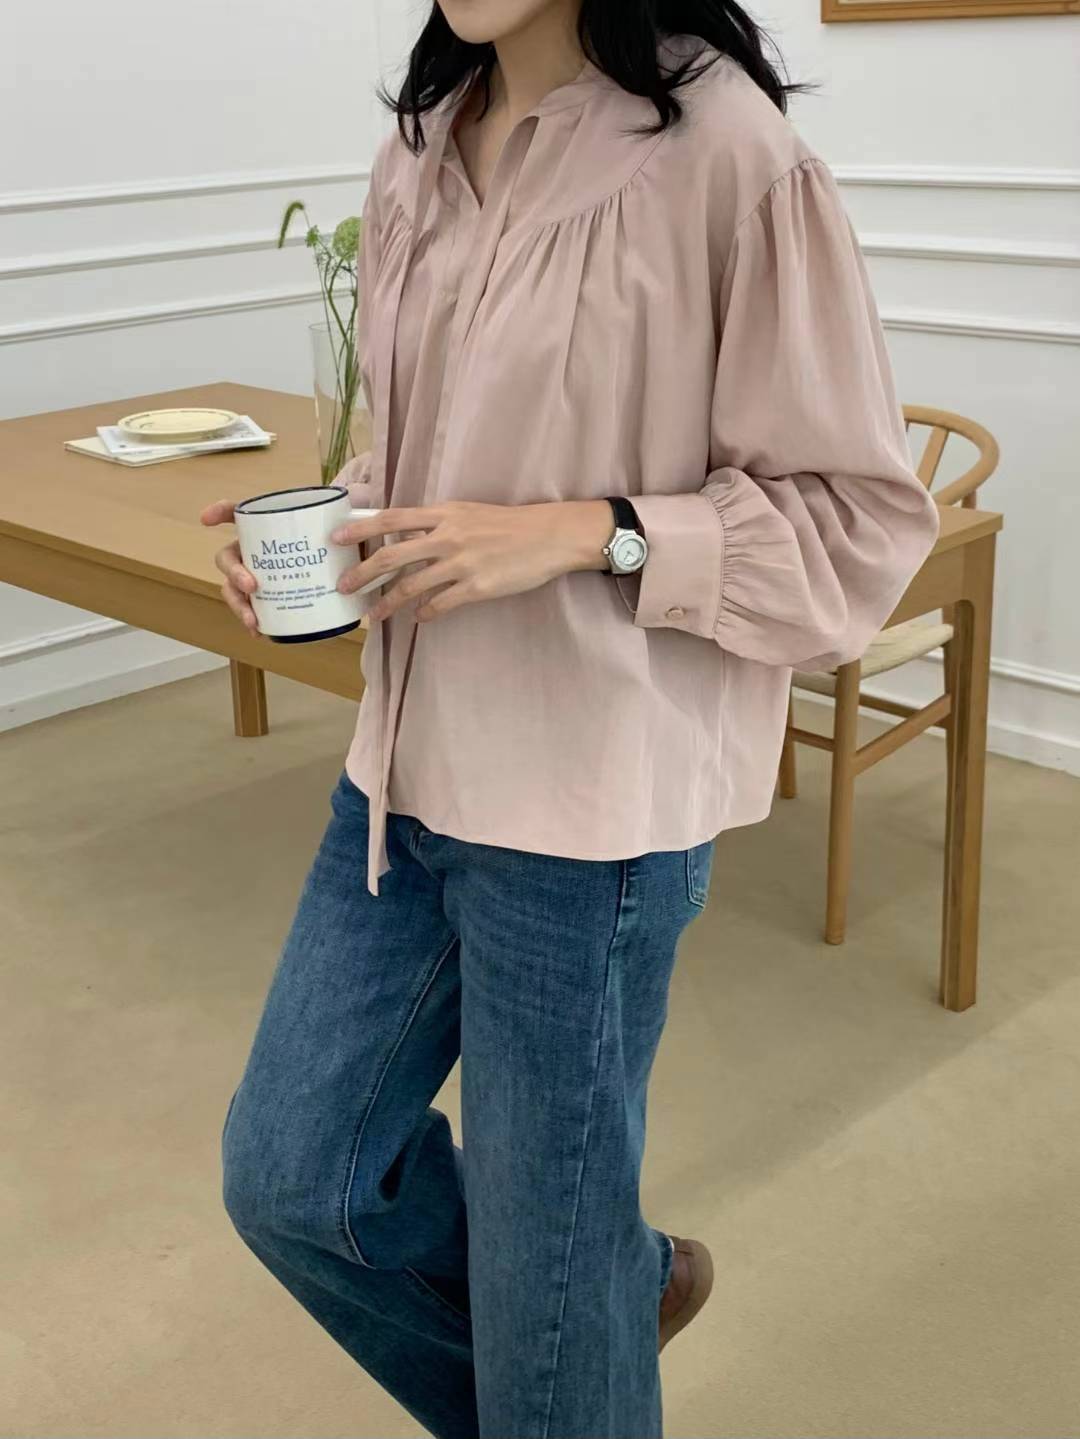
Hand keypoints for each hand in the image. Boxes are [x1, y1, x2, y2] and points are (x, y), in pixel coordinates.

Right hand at [198, 456, 373, 635]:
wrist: (345, 564)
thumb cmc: (338, 538)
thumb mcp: (344, 522)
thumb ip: (349, 510)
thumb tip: (356, 502)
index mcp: (267, 525)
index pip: (237, 512)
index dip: (219, 512)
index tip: (206, 519)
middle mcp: (255, 550)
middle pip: (228, 557)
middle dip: (234, 572)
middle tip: (252, 586)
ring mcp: (258, 574)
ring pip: (233, 588)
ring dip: (238, 604)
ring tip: (252, 620)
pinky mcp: (269, 598)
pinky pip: (251, 610)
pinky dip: (251, 621)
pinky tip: (259, 632)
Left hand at [331, 499, 612, 621]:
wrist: (548, 536)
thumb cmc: (507, 524)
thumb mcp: (467, 513)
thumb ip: (436, 524)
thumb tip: (404, 537)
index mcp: (444, 514)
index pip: (392, 519)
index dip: (361, 529)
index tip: (336, 538)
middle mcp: (448, 537)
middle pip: (392, 556)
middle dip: (363, 572)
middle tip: (343, 587)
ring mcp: (462, 563)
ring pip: (412, 587)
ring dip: (387, 603)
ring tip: (374, 615)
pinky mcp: (477, 587)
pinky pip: (441, 605)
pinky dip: (426, 614)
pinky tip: (418, 619)